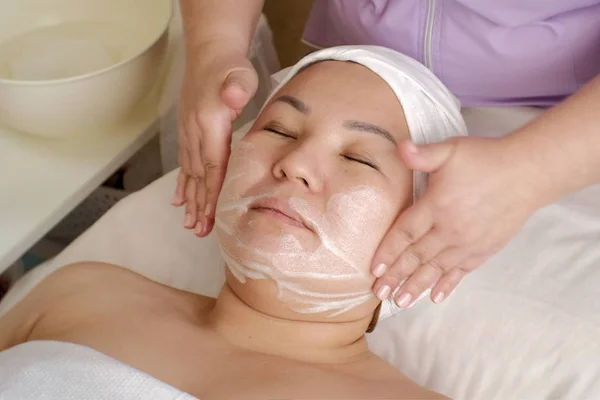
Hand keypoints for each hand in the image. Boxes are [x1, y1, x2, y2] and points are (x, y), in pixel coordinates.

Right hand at [172, 42, 258, 235]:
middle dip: (200, 206)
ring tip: (190, 225)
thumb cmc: (229, 66)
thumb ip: (237, 86)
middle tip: (200, 232)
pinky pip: (185, 163)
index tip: (213, 218)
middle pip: (198, 177)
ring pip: (190, 173)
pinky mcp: (189, 132)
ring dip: (191, 200)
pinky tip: (179, 199)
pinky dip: (183, 183)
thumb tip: (233, 96)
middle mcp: (194, 133)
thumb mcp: (238, 72)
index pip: (212, 166)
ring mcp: (189, 134)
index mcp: (208, 125)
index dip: (212, 194)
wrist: (210, 53)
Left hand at [371, 136, 546, 306]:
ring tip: (400, 302)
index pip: (405, 234)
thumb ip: (423, 154)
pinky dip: (447, 284)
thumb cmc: (486, 159)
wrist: (528, 173)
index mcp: (437, 206)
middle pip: (416, 257)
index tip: (373, 268)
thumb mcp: (451, 150)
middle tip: (378, 293)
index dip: (388, 252)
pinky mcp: (484, 249)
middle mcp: (450, 230)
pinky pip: (461, 271)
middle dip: (396, 276)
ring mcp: (468, 243)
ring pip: (436, 269)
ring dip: (416, 286)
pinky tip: (436, 297)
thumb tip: (400, 148)